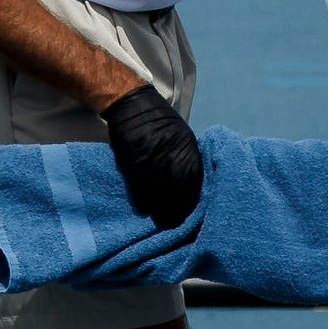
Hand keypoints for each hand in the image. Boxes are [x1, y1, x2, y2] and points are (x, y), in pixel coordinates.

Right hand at [102, 86, 202, 225]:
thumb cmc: (161, 121)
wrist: (134, 106)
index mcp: (189, 155)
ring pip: (158, 200)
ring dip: (159, 212)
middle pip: (178, 199)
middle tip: (173, 222)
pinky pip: (140, 194)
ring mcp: (152, 166)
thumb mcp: (184, 137)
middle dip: (176, 213)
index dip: (190, 205)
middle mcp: (173, 162)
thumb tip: (193, 183)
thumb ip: (188, 159)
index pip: (194, 190)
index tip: (186, 213)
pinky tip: (146, 207)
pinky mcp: (133, 168)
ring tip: (160, 219)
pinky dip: (143, 204)